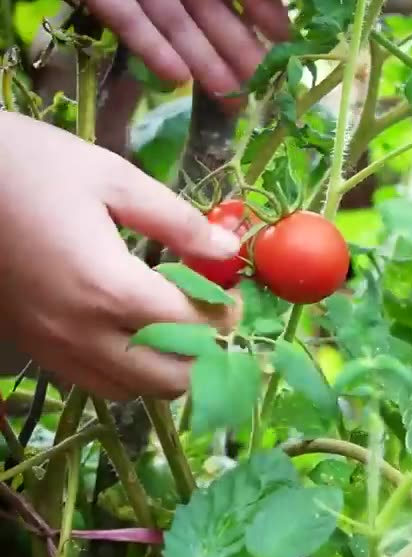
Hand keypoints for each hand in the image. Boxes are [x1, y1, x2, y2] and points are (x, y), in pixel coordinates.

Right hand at [0, 113, 242, 399]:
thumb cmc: (29, 166)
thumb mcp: (113, 178)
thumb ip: (177, 223)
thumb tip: (229, 252)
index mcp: (109, 287)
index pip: (193, 329)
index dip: (228, 317)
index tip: (238, 295)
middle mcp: (81, 330)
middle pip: (168, 380)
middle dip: (205, 355)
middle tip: (214, 316)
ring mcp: (51, 345)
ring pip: (130, 390)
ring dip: (166, 368)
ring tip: (176, 324)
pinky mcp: (30, 346)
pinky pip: (92, 381)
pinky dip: (126, 370)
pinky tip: (133, 329)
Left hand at [48, 0, 290, 95]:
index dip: (264, 12)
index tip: (288, 47)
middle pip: (207, 8)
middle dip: (236, 49)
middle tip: (263, 90)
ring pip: (171, 19)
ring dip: (200, 59)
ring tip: (229, 100)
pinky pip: (122, 15)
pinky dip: (148, 46)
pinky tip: (176, 78)